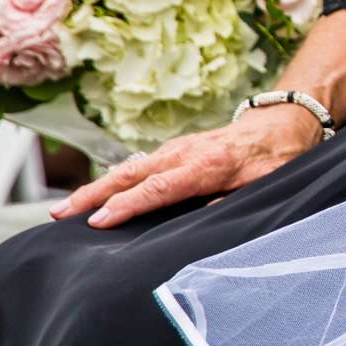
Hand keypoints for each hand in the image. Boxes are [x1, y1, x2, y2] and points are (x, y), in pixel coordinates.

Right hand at [51, 105, 322, 227]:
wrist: (284, 124)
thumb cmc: (278, 159)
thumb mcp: (265, 185)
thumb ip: (232, 202)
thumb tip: (201, 220)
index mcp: (207, 165)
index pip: (158, 189)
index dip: (127, 206)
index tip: (98, 222)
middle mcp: (185, 153)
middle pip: (131, 174)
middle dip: (94, 194)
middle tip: (61, 214)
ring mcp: (178, 149)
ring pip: (130, 168)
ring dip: (97, 187)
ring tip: (65, 207)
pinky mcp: (176, 150)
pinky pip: (139, 165)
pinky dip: (114, 179)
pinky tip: (97, 194)